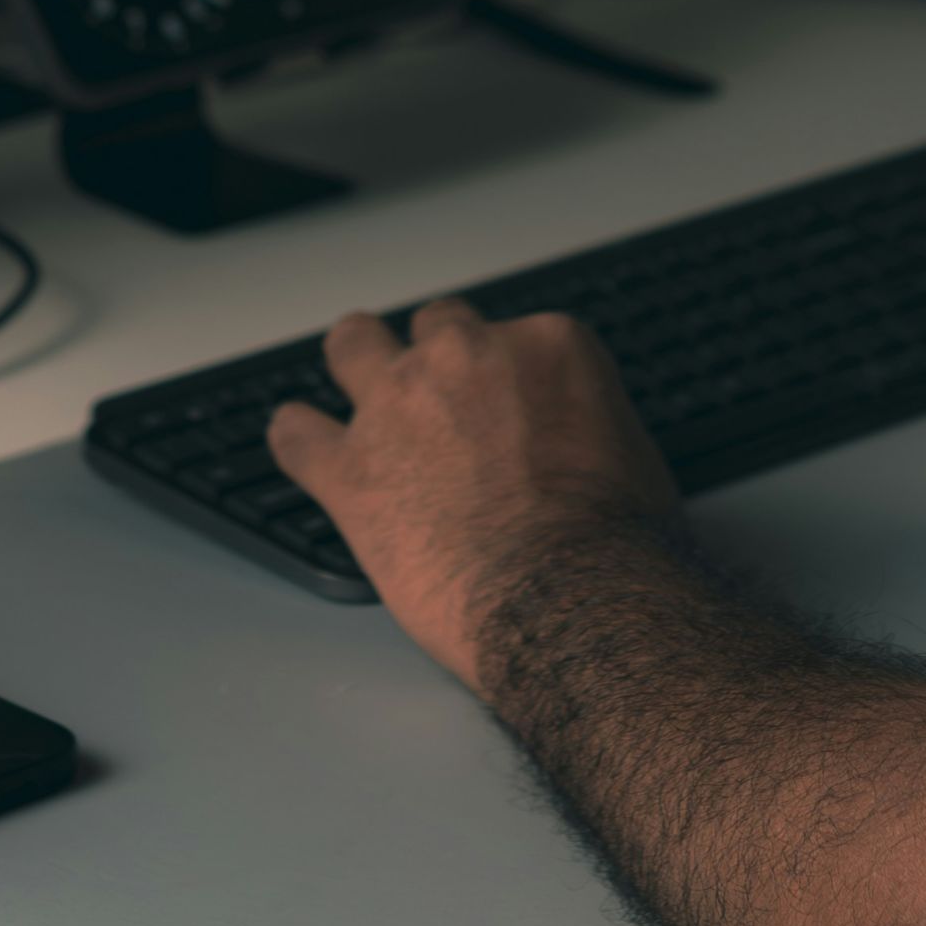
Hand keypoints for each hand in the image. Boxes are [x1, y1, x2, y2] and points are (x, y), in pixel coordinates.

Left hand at [267, 298, 678, 691]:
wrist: (568, 599)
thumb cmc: (612, 543)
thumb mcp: (631, 455)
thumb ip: (584, 423)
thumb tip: (571, 441)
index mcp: (543, 345)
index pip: (512, 335)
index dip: (507, 378)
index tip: (508, 413)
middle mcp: (465, 357)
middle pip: (435, 327)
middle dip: (437, 360)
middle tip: (442, 405)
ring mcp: (398, 406)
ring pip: (354, 344)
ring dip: (359, 364)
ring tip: (362, 393)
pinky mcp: (348, 470)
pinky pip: (294, 434)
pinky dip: (298, 439)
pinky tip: (305, 448)